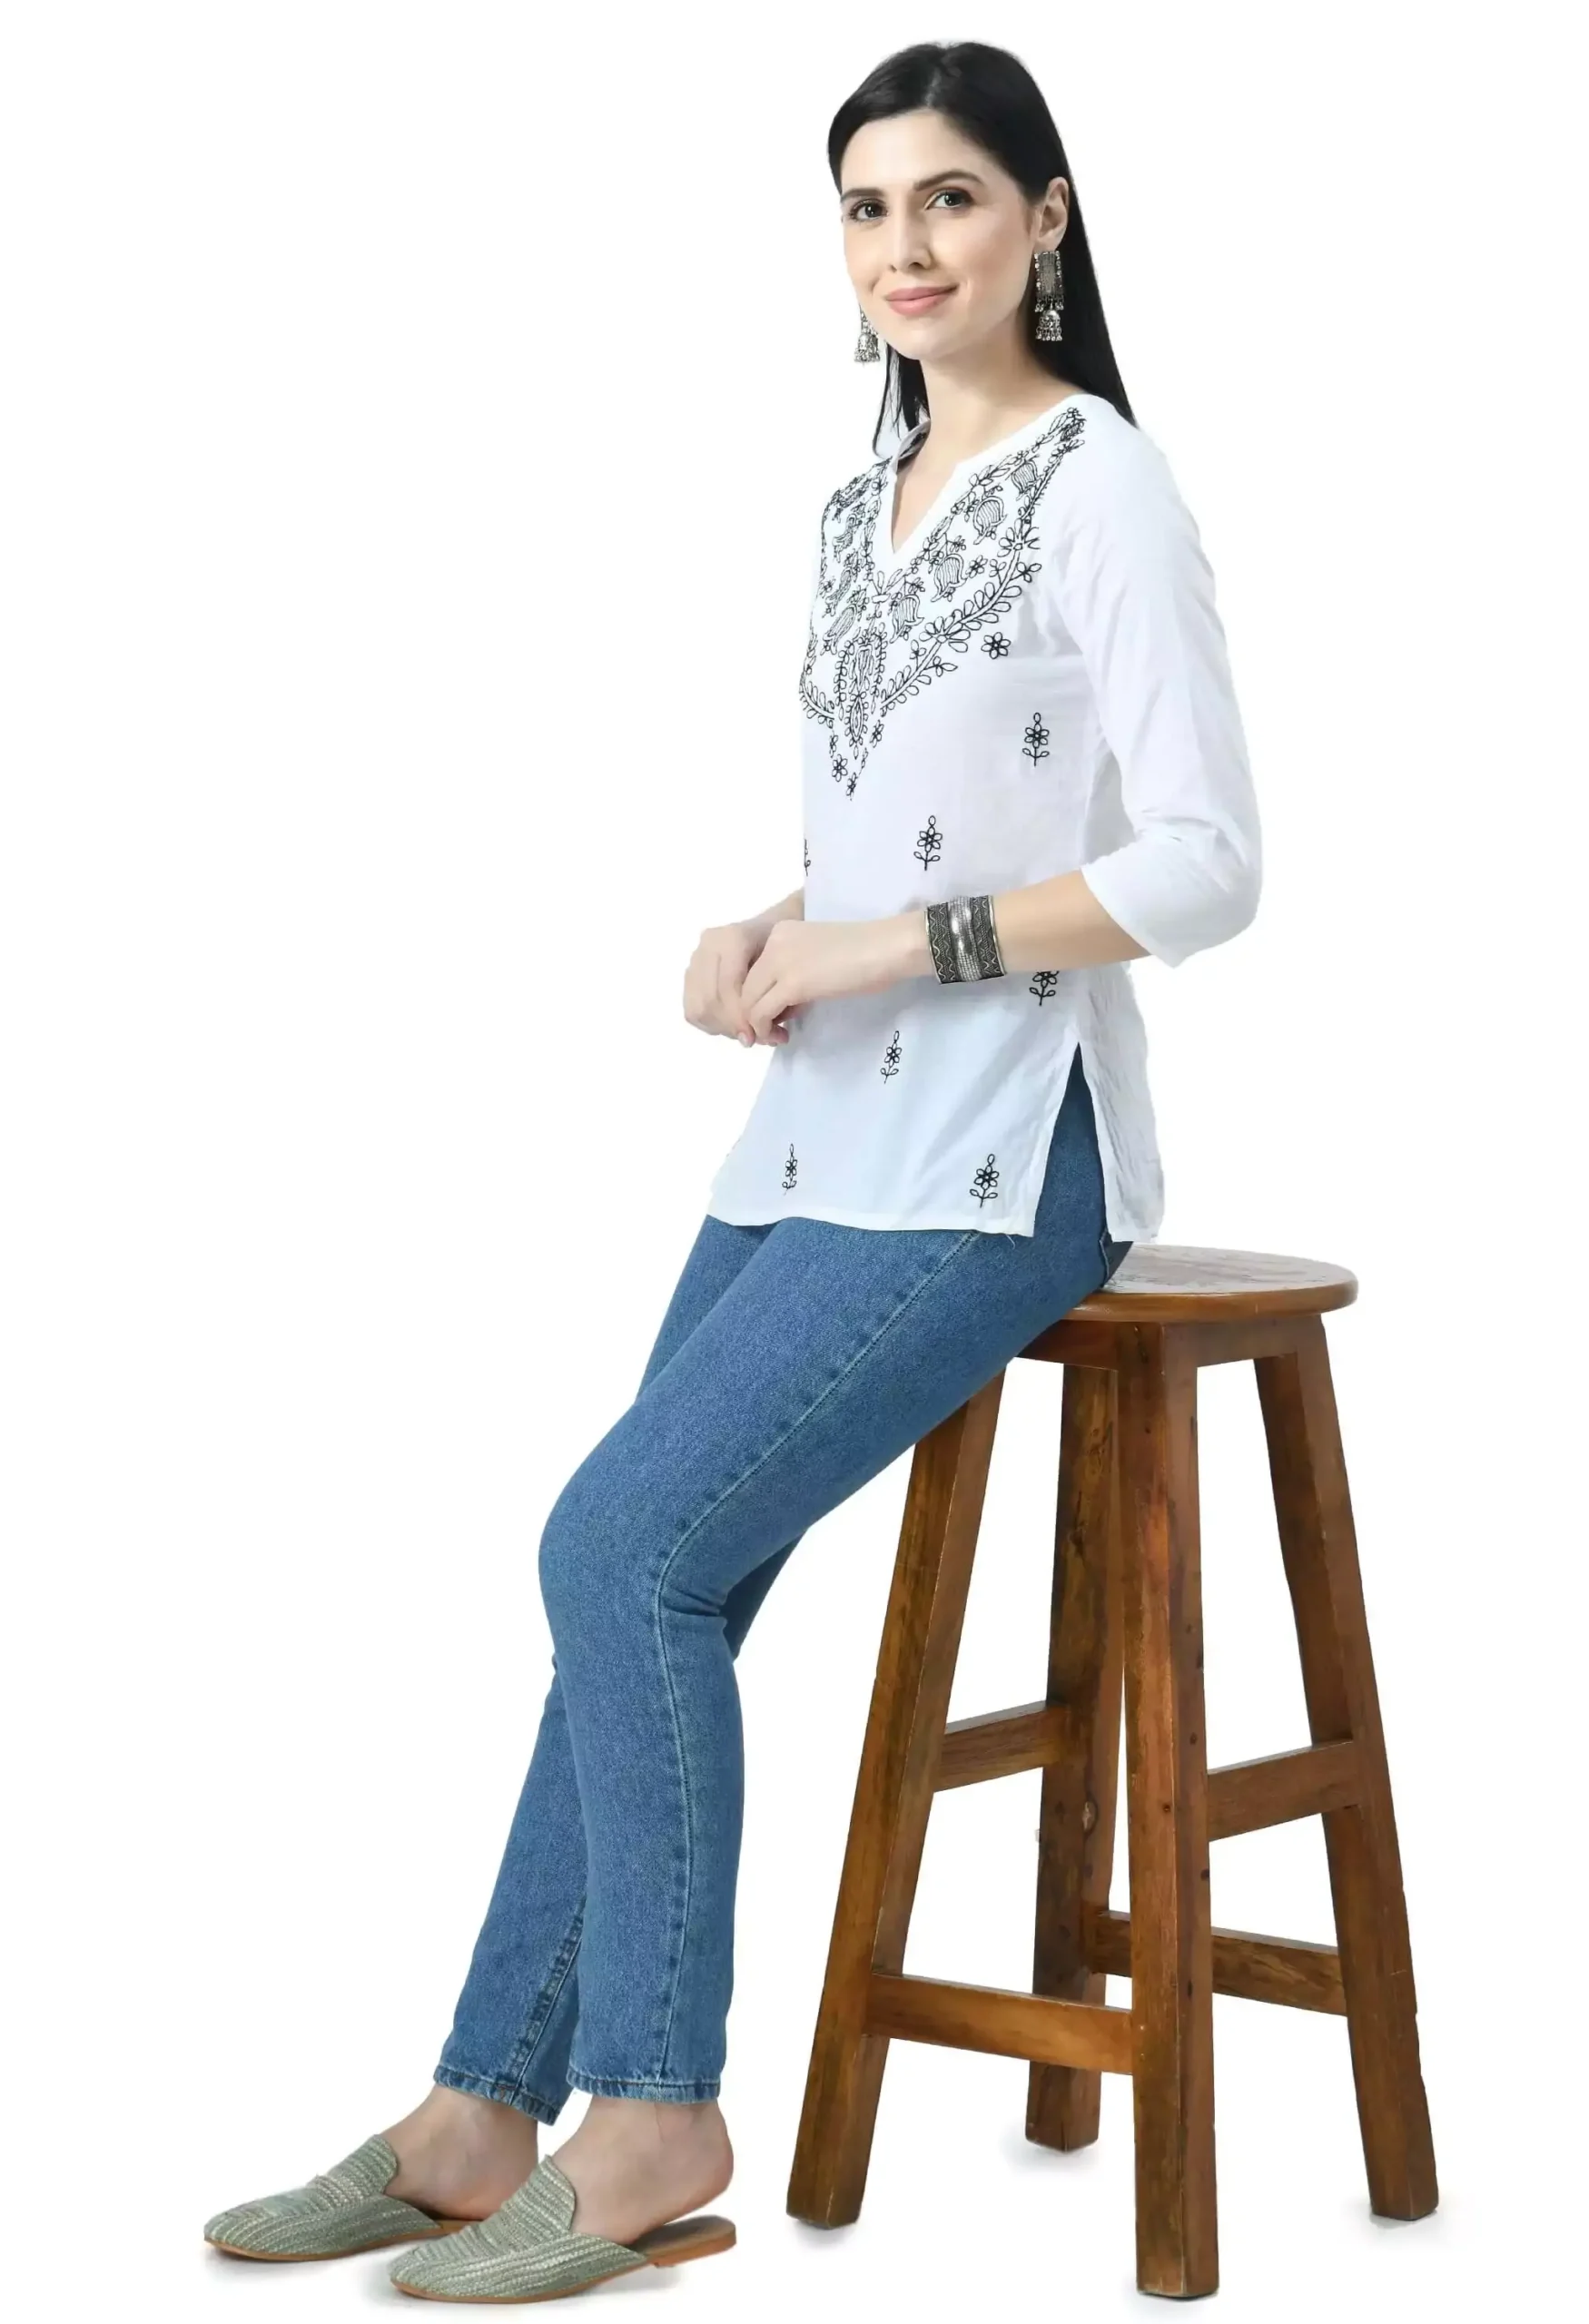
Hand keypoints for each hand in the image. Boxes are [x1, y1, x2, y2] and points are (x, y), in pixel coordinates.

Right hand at [683, 917, 781, 1045]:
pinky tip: (729, 1025)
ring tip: (742, 1033)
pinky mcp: (691, 972)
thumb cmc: (783, 946)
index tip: (758, 1035)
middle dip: (731, 1026)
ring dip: (721, 1027)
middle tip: (753, 1039)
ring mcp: (696, 958)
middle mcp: (708, 945)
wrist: (770, 927)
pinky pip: (691, 1008)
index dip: (740, 1016)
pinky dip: (709, 1023)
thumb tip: (755, 1037)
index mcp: (732, 938)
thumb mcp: (786, 966)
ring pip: (698, 1006)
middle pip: (710, 999)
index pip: (728, 986)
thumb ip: (771, 998)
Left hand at [739, 916, 914, 1042]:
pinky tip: (782, 1035)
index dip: (757, 997)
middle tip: (772, 1031)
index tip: (775, 1015)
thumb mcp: (819, 957)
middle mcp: (774, 943)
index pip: (752, 970)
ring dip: (758, 1025)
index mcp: (781, 933)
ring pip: (748, 1002)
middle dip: (752, 1014)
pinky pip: (761, 1013)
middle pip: (744, 987)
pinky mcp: (792, 984)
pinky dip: (766, 1029)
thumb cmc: (867, 953)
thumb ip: (796, 972)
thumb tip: (785, 1003)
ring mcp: (780, 962)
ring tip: (777, 1036)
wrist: (888, 948)